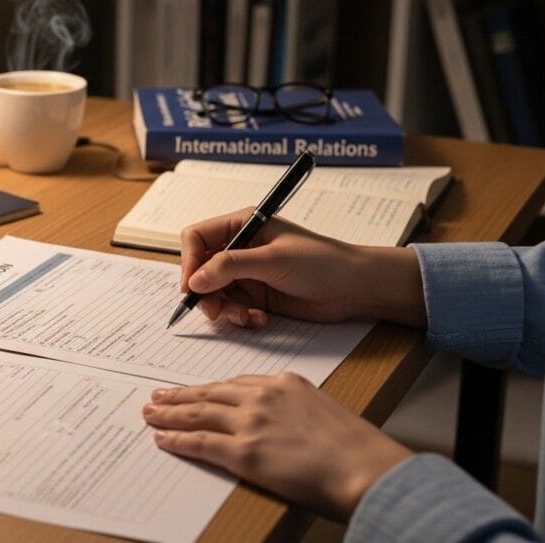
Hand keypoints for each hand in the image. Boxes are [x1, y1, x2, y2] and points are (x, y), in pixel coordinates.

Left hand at [143, 373, 412, 520]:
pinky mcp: (244, 452)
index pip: (236, 383)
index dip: (211, 388)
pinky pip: (200, 442)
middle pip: (210, 392)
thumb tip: (282, 428)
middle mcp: (263, 396)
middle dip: (181, 395)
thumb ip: (297, 412)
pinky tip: (162, 439)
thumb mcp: (325, 413)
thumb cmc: (357, 449)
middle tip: (158, 395)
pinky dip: (177, 439)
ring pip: (198, 412)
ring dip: (169, 413)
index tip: (196, 390)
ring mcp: (251, 422)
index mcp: (285, 383)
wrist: (367, 468)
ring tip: (151, 413)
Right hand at [179, 208, 425, 328]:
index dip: (188, 261)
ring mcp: (247, 273)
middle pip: (200, 269)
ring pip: (213, 292)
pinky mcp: (256, 295)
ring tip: (244, 316)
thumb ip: (230, 267)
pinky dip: (238, 316)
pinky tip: (258, 319)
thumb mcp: (273, 260)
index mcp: (242, 225)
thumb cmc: (321, 262)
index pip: (197, 238)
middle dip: (205, 292)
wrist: (355, 288)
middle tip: (216, 311)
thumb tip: (194, 280)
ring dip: (223, 308)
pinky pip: (231, 307)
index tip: (191, 287)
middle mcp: (240, 248)